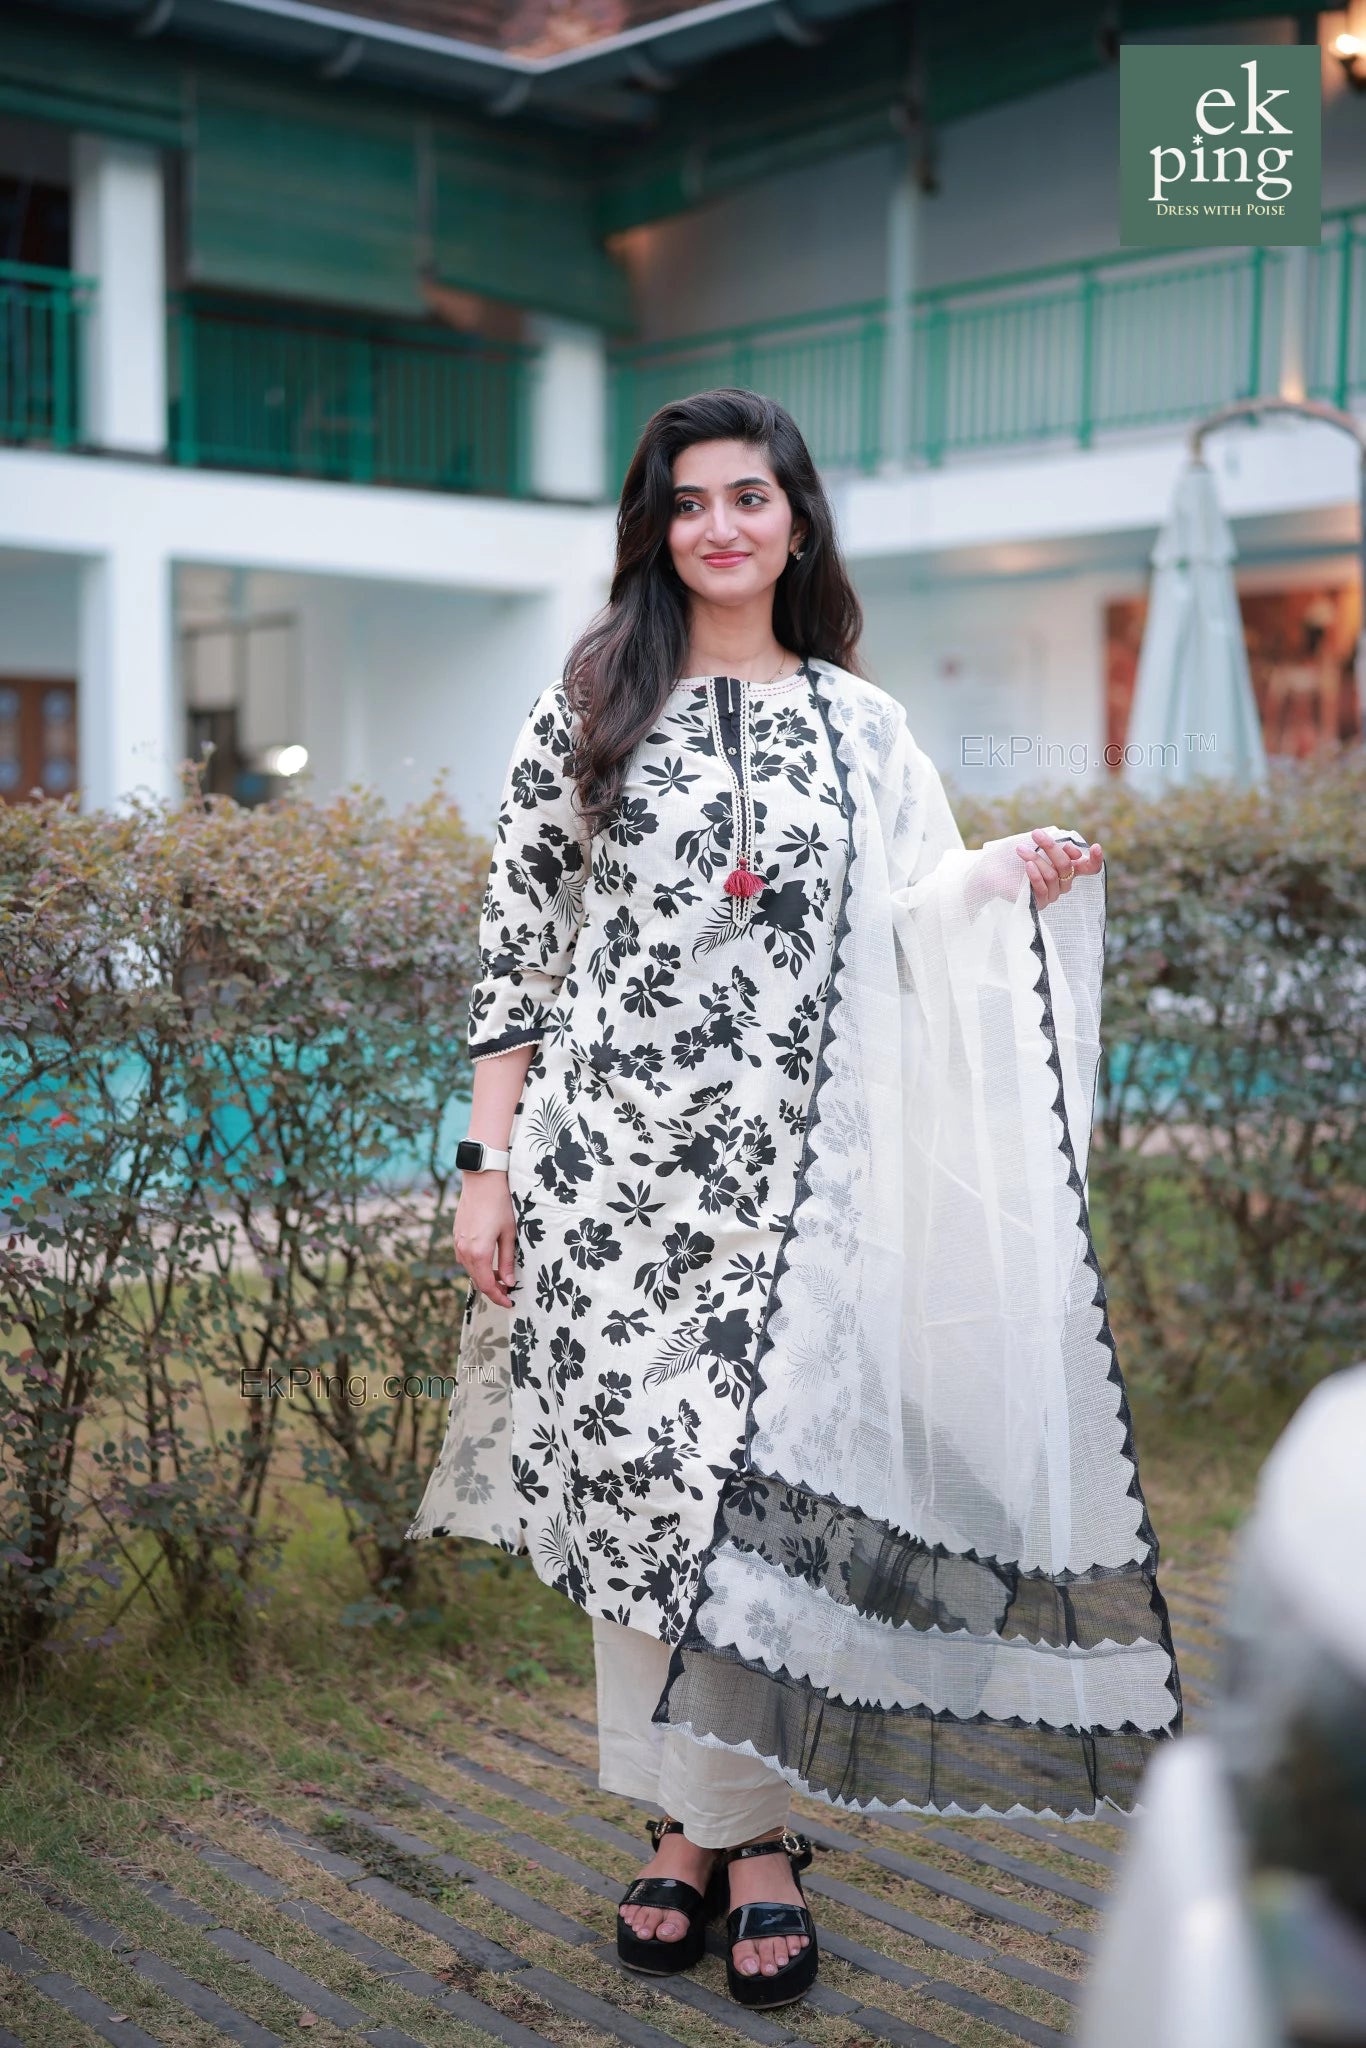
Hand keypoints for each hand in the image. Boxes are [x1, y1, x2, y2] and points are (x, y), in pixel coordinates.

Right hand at [452, 1174, 517, 1308]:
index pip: (487, 1285)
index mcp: (479, 1253)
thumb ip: (507, 1261)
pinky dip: (476, 1265)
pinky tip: (488, 1261)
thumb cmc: (500, 1204)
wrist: (483, 1180)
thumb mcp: (509, 1234)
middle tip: (508, 1293)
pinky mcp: (456, 1235)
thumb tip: (508, 1282)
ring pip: (470, 1270)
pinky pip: (465, 1258)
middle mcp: (464, 1251)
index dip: (498, 1297)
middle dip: (492, 1289)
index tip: (510, 1303)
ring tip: (501, 1277)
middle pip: (477, 1280)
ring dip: (484, 1277)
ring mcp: (458, 1243)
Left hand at [1015, 829, 1102, 907]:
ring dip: (1036, 858)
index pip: (1090, 868)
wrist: (996, 872)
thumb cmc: (1020, 855)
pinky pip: (1042, 888)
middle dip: (1050, 847)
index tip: (1096, 847)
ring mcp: (1053, 894)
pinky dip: (1035, 875)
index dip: (1096, 859)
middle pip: (1065, 865)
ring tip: (1020, 849)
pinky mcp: (1040, 903)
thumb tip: (1073, 851)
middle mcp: (1064, 883)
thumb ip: (1057, 846)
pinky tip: (1027, 865)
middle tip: (1036, 833)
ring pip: (1052, 875)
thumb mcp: (1039, 847)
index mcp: (1068, 868)